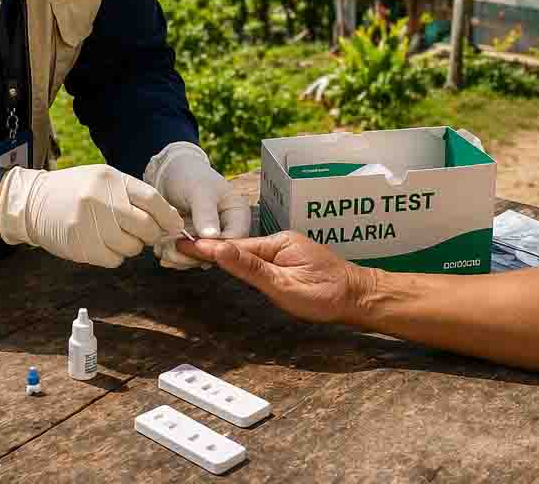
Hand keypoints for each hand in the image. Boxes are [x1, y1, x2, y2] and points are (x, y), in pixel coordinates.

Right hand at [0, 164, 183, 266]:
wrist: (34, 202)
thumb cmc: (76, 190)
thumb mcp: (104, 180)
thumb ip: (133, 195)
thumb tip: (167, 218)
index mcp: (110, 179)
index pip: (151, 200)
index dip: (168, 216)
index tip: (174, 225)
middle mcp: (100, 200)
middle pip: (145, 226)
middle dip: (152, 234)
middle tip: (147, 233)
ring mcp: (89, 224)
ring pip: (131, 247)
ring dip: (132, 246)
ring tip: (118, 235)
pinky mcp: (80, 246)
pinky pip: (114, 260)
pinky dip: (115, 256)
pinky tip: (104, 243)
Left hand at [143, 142, 249, 269]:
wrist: (171, 174)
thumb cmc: (190, 176)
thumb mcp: (199, 191)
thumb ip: (206, 213)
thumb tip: (212, 236)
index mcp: (237, 214)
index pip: (236, 239)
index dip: (218, 247)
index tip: (196, 245)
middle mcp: (227, 229)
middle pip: (218, 254)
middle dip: (195, 255)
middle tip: (174, 249)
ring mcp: (210, 238)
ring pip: (201, 259)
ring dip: (182, 258)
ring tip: (164, 249)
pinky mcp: (196, 243)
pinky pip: (188, 257)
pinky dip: (175, 256)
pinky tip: (163, 249)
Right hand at [182, 232, 374, 325]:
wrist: (359, 297)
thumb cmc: (326, 296)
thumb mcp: (285, 286)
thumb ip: (251, 269)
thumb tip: (221, 250)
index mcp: (277, 244)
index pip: (233, 247)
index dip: (205, 247)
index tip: (180, 242)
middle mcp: (280, 242)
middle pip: (237, 246)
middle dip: (209, 247)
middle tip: (179, 245)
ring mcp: (287, 250)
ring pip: (247, 251)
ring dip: (222, 251)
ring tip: (195, 250)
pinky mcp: (291, 259)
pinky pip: (258, 257)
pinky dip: (239, 257)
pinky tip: (229, 259)